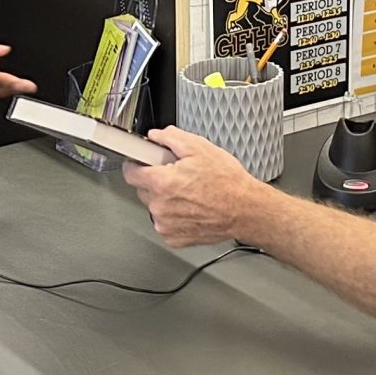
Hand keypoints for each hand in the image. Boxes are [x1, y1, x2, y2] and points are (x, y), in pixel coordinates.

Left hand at [125, 127, 269, 246]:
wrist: (245, 210)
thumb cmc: (228, 182)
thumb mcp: (200, 148)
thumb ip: (171, 138)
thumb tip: (155, 136)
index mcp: (162, 182)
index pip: (130, 173)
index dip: (136, 164)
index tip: (142, 162)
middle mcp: (160, 206)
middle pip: (143, 190)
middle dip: (156, 181)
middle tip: (178, 175)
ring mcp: (166, 225)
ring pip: (155, 207)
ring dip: (165, 200)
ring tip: (189, 193)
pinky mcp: (174, 238)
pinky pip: (165, 223)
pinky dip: (174, 217)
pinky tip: (192, 208)